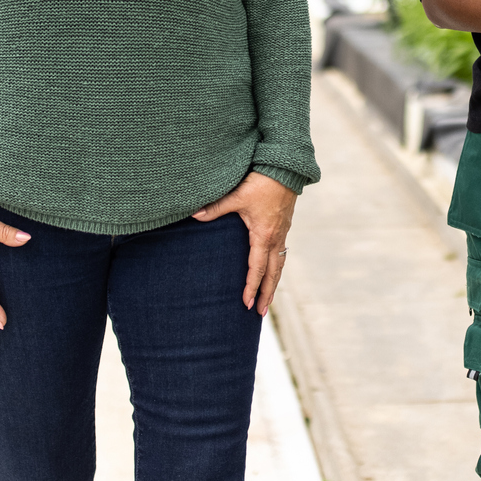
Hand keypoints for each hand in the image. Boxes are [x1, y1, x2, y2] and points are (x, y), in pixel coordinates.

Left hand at [193, 172, 297, 315]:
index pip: (257, 269)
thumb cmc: (262, 181)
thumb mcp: (237, 195)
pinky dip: (277, 267)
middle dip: (266, 294)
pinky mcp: (284, 225)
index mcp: (264, 236)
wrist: (286, 167)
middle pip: (273, 273)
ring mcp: (282, 232)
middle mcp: (276, 238)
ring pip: (280, 264)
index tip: (246, 304)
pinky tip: (273, 269)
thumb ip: (215, 208)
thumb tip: (194, 215)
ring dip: (274, 283)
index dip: (251, 287)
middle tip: (260, 313)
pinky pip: (282, 252)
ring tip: (269, 298)